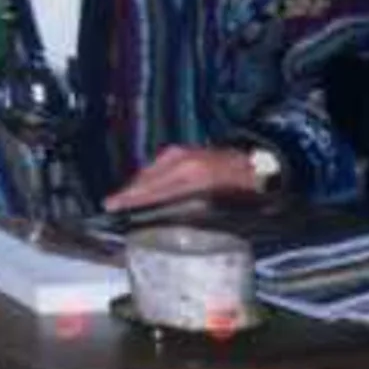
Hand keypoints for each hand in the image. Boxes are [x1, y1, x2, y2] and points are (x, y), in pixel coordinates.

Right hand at [101, 144, 259, 212]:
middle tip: (110, 204)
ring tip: (123, 199)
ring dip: (138, 186)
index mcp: (191, 175)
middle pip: (146, 179)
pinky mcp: (181, 152)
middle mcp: (180, 161)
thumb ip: (192, 207)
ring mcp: (180, 154)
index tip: (112, 204)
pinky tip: (144, 188)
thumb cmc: (243, 187)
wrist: (258, 164)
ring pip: (150, 172)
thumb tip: (166, 217)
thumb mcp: (221, 202)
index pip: (153, 190)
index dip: (131, 199)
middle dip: (128, 192)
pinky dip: (148, 178)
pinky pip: (157, 167)